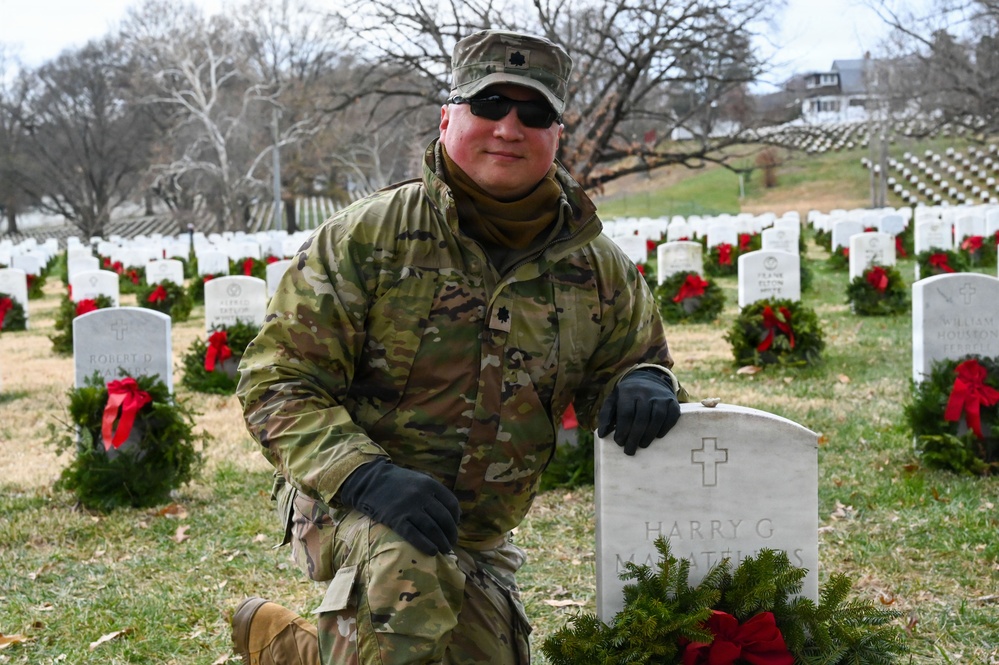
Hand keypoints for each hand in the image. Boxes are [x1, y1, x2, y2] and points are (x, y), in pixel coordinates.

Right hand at [338, 458, 459, 555]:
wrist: (370, 481)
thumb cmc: (397, 482)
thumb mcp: (419, 479)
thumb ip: (435, 492)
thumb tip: (456, 513)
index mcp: (430, 484)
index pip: (451, 504)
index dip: (456, 518)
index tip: (455, 525)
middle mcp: (422, 496)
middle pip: (444, 519)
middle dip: (451, 533)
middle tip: (452, 542)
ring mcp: (409, 508)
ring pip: (432, 529)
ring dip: (441, 542)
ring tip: (444, 550)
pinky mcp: (396, 519)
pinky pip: (415, 535)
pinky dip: (426, 545)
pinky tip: (432, 551)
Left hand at [597, 369, 680, 454]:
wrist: (649, 378)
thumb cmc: (628, 395)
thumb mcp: (613, 399)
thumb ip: (606, 415)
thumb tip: (602, 434)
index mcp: (628, 392)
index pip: (626, 413)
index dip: (623, 430)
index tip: (619, 443)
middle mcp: (646, 392)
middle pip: (641, 419)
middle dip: (634, 438)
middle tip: (630, 451)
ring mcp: (661, 397)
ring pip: (657, 418)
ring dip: (649, 435)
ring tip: (642, 445)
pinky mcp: (673, 402)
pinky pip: (671, 417)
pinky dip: (665, 428)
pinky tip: (657, 436)